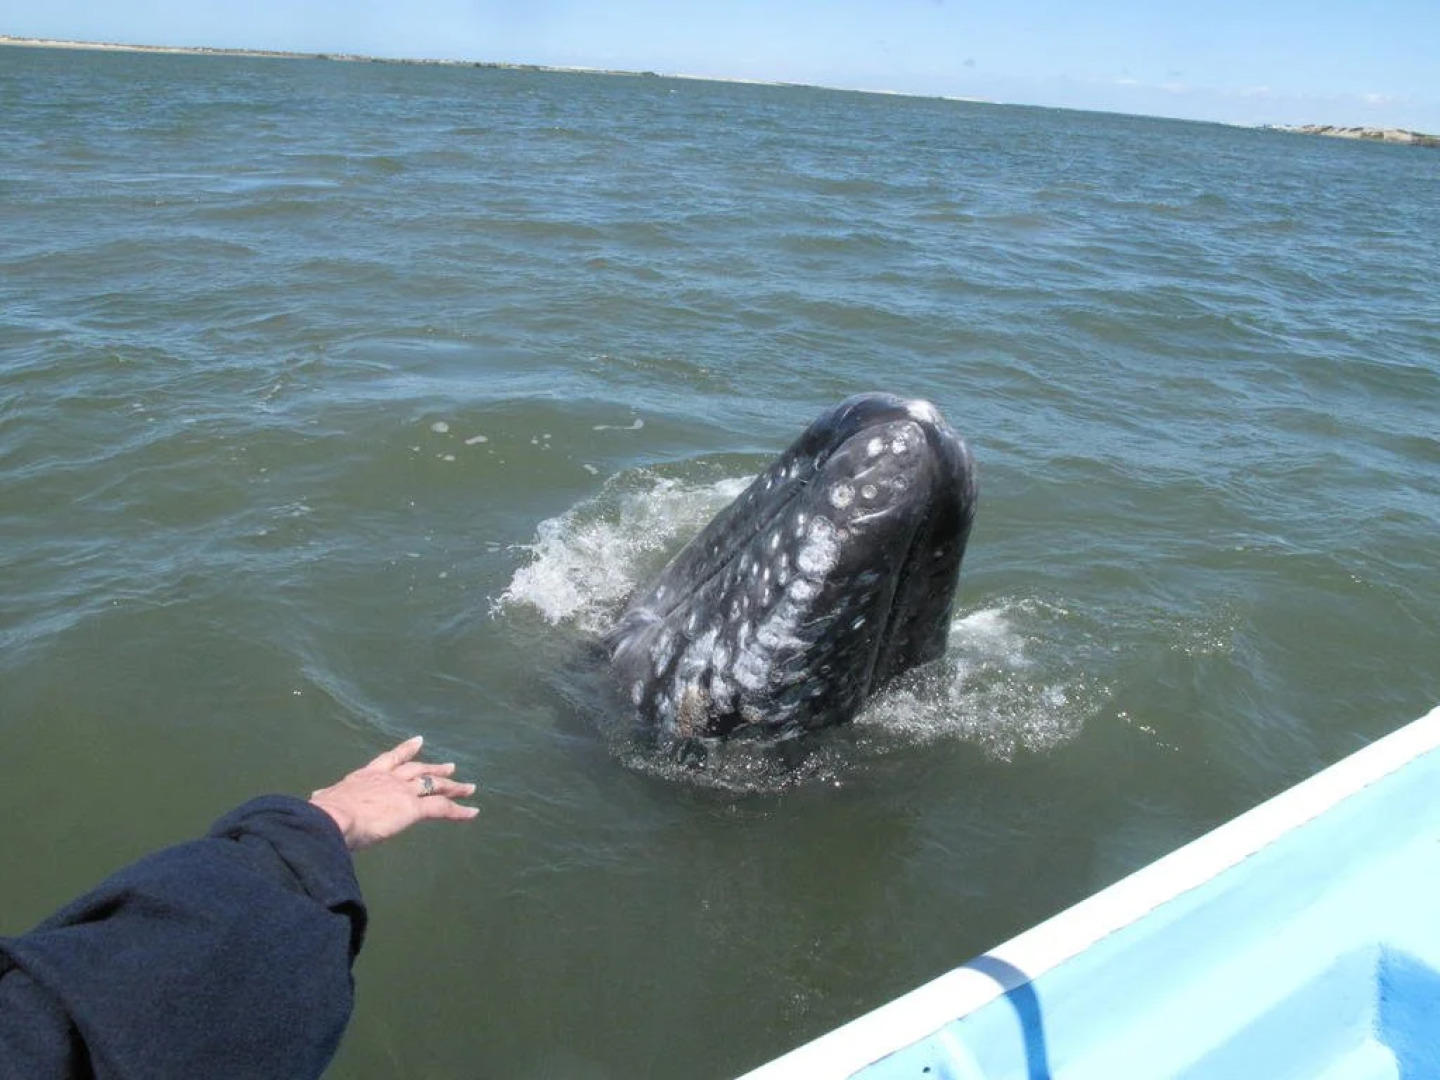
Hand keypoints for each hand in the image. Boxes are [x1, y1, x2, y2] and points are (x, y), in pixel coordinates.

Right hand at [309, 736, 478, 850]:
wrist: (333, 818)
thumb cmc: (325, 813)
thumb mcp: (325, 799)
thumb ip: (326, 796)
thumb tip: (317, 796)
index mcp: (368, 775)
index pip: (391, 759)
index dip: (406, 750)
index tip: (418, 741)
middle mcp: (390, 779)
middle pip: (419, 770)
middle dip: (435, 769)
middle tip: (451, 767)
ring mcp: (404, 792)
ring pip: (436, 786)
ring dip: (454, 787)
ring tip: (470, 787)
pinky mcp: (413, 808)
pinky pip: (442, 808)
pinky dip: (460, 810)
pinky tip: (473, 812)